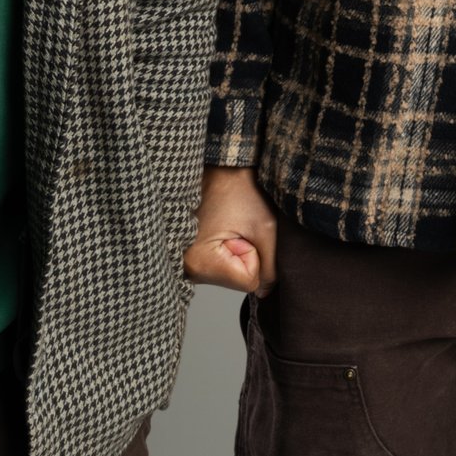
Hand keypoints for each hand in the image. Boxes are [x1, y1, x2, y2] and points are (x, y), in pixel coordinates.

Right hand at [184, 165, 277, 294]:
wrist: (220, 164)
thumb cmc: (239, 188)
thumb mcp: (265, 227)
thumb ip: (271, 266)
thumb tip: (266, 291)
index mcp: (200, 264)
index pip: (248, 281)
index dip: (255, 254)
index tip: (243, 231)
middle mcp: (186, 269)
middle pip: (236, 280)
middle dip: (244, 255)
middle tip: (234, 227)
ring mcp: (184, 263)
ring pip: (229, 272)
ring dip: (234, 252)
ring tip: (225, 224)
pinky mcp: (187, 255)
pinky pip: (219, 264)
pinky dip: (225, 249)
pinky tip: (219, 227)